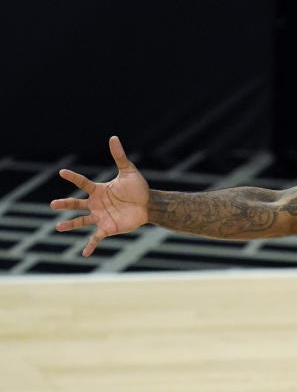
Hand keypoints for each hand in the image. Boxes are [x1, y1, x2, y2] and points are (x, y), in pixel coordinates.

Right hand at [50, 136, 149, 255]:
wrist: (149, 205)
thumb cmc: (138, 188)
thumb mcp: (128, 171)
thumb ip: (119, 156)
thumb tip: (113, 138)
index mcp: (99, 190)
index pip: (83, 183)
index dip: (73, 178)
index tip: (62, 172)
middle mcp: (96, 204)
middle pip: (77, 204)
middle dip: (65, 204)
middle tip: (53, 204)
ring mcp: (101, 217)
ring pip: (81, 221)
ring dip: (70, 224)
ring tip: (58, 227)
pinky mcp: (108, 228)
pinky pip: (96, 238)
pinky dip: (90, 245)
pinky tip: (84, 253)